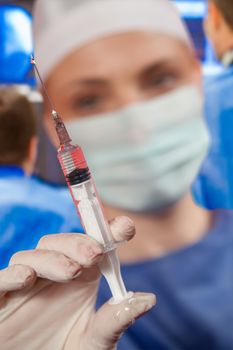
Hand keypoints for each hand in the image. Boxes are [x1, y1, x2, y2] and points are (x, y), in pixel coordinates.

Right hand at [0, 217, 155, 349]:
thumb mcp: (95, 341)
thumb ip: (115, 320)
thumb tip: (148, 299)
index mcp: (78, 276)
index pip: (90, 245)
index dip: (107, 232)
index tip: (125, 227)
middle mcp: (52, 275)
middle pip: (58, 243)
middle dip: (77, 243)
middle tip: (95, 254)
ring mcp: (25, 286)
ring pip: (31, 256)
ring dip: (52, 259)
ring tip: (72, 272)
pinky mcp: (2, 301)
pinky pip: (1, 280)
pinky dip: (11, 274)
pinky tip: (26, 277)